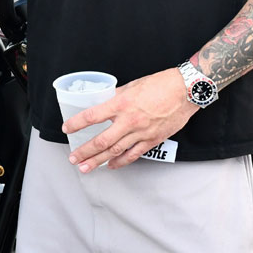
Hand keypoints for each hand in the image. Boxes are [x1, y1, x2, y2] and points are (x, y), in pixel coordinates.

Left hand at [63, 67, 198, 172]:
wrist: (186, 91)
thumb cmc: (161, 85)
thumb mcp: (132, 86)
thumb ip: (116, 96)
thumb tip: (104, 101)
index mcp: (121, 104)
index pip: (92, 116)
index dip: (77, 123)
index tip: (67, 128)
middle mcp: (129, 121)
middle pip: (101, 141)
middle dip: (84, 152)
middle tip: (73, 158)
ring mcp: (141, 133)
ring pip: (115, 151)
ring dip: (98, 161)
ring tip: (86, 167)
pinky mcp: (152, 140)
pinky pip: (133, 154)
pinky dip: (120, 161)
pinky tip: (111, 166)